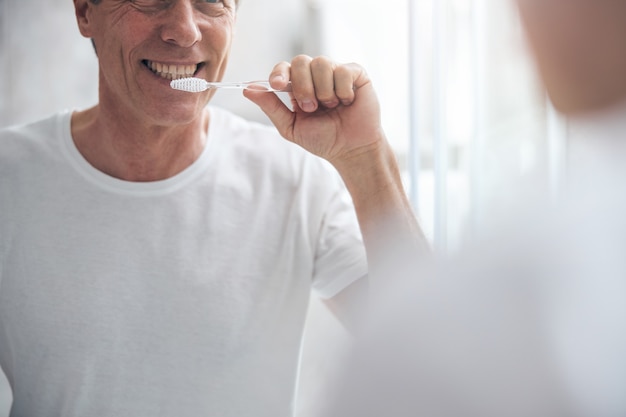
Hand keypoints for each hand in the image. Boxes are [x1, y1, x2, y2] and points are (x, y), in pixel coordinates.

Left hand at [243, 55, 385, 166]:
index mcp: (298, 86)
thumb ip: (270, 107)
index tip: (276, 85)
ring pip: (322, 63)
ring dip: (323, 91)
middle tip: (311, 107)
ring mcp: (335, 72)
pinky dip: (342, 90)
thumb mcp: (290, 127)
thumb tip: (248, 90)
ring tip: (331, 107)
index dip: (279, 73)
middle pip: (301, 61)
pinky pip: (343, 70)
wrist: (350, 150)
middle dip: (303, 86)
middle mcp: (315, 75)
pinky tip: (347, 102)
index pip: (284, 67)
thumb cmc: (322, 139)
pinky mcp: (356, 74)